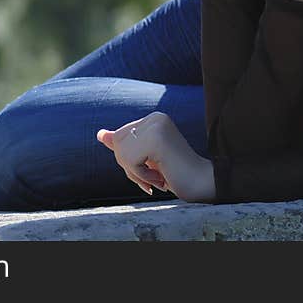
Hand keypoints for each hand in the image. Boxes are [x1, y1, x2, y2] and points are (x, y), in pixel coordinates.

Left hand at [96, 112, 214, 202]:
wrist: (202, 185)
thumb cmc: (175, 175)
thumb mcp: (145, 160)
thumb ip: (124, 146)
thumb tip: (100, 134)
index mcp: (153, 119)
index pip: (119, 138)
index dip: (129, 161)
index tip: (152, 169)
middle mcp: (155, 117)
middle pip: (118, 143)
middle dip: (131, 166)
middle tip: (155, 175)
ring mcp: (156, 125)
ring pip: (121, 152)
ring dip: (137, 173)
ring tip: (159, 176)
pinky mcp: (157, 138)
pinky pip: (130, 160)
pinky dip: (141, 175)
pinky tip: (161, 176)